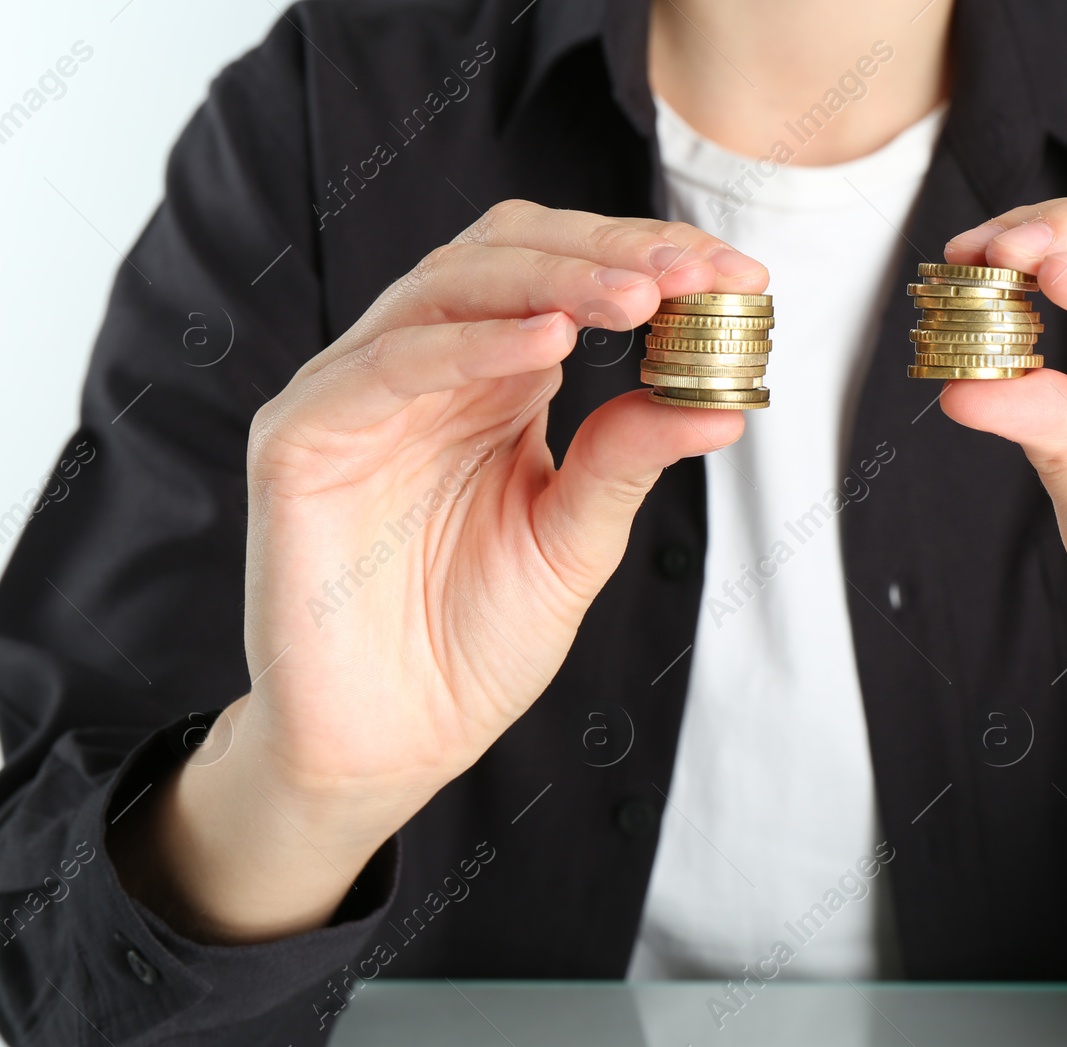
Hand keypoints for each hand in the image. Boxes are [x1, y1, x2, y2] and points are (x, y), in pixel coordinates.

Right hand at [111, 203, 766, 941]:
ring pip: (447, 288)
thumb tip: (723, 403)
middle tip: (693, 272)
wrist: (391, 743)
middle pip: (507, 255)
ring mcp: (356, 395)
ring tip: (639, 296)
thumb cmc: (475, 641)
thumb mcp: (576, 540)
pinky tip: (549, 343)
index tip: (735, 273)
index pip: (562, 276)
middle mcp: (424, 369)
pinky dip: (469, 346)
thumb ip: (628, 460)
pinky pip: (386, 367)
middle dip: (609, 252)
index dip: (644, 258)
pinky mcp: (301, 439)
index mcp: (491, 383)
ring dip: (552, 280)